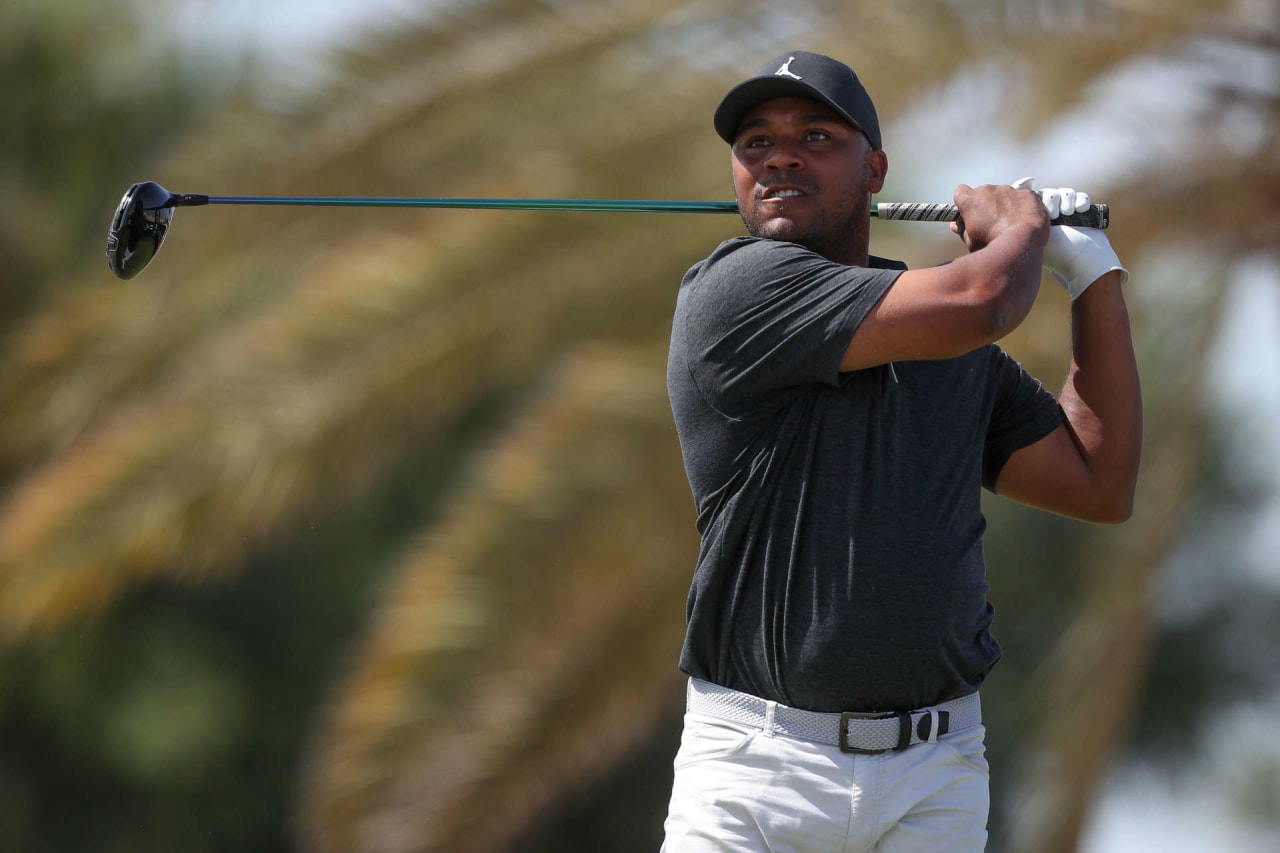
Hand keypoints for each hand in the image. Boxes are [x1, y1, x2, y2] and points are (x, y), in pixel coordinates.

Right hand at [952, 183, 1047, 251]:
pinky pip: (1022, 197)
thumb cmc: (993, 245)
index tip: (968, 213)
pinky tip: (1024, 221)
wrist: (1022, 244)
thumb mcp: (971, 243)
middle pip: (983, 193)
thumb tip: (958, 225)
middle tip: (990, 223)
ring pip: (1004, 194)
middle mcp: (988, 190)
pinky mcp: (1026, 193)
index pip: (960, 192)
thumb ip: (963, 230)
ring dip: (1004, 205)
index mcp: (970, 201)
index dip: (964, 203)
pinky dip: (1022, 206)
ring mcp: (1009, 190)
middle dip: (986, 205)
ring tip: (1010, 224)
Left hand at [1012, 177, 1127, 299]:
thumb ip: (1025, 224)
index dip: (1038, 198)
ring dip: (1067, 200)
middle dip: (1052, 200)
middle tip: (1055, 214)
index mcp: (1037, 222)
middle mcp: (1052, 216)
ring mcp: (1068, 214)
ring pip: (1065, 194)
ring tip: (1068, 212)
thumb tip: (1015, 206)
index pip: (1034, 199)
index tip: (1042, 208)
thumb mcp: (1037, 238)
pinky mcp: (1083, 214)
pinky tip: (1080, 210)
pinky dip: (1081, 201)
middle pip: (1050, 194)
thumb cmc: (1058, 253)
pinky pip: (1081, 197)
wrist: (1086, 261)